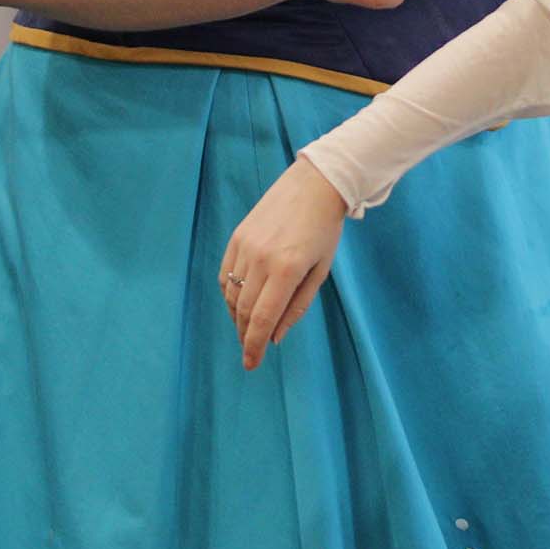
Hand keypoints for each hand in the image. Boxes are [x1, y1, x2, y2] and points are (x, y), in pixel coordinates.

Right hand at [221, 159, 347, 367]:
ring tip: (247, 329)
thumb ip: (297, 306)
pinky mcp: (237, 237)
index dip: (255, 345)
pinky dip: (229, 295)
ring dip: (237, 317)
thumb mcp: (320, 271)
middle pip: (245, 310)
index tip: (251, 364)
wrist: (314, 185)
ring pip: (232, 295)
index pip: (263, 318)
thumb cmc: (324, 230)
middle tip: (250, 352)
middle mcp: (261, 259)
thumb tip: (276, 337)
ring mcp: (245, 246)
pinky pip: (225, 275)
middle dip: (246, 336)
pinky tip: (239, 304)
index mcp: (287, 270)